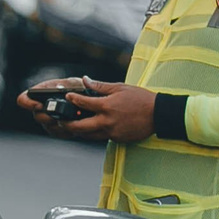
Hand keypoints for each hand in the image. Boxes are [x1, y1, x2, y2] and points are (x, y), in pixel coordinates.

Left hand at [16, 77, 157, 141]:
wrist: (158, 114)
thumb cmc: (140, 99)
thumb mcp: (120, 88)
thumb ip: (100, 86)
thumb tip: (85, 80)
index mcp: (107, 106)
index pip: (83, 104)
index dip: (72, 100)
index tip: (66, 97)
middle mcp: (107, 121)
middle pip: (79, 126)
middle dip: (67, 123)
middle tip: (60, 120)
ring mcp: (111, 132)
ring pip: (88, 135)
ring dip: (77, 130)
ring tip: (71, 125)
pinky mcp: (116, 139)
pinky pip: (99, 137)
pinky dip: (92, 133)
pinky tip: (88, 128)